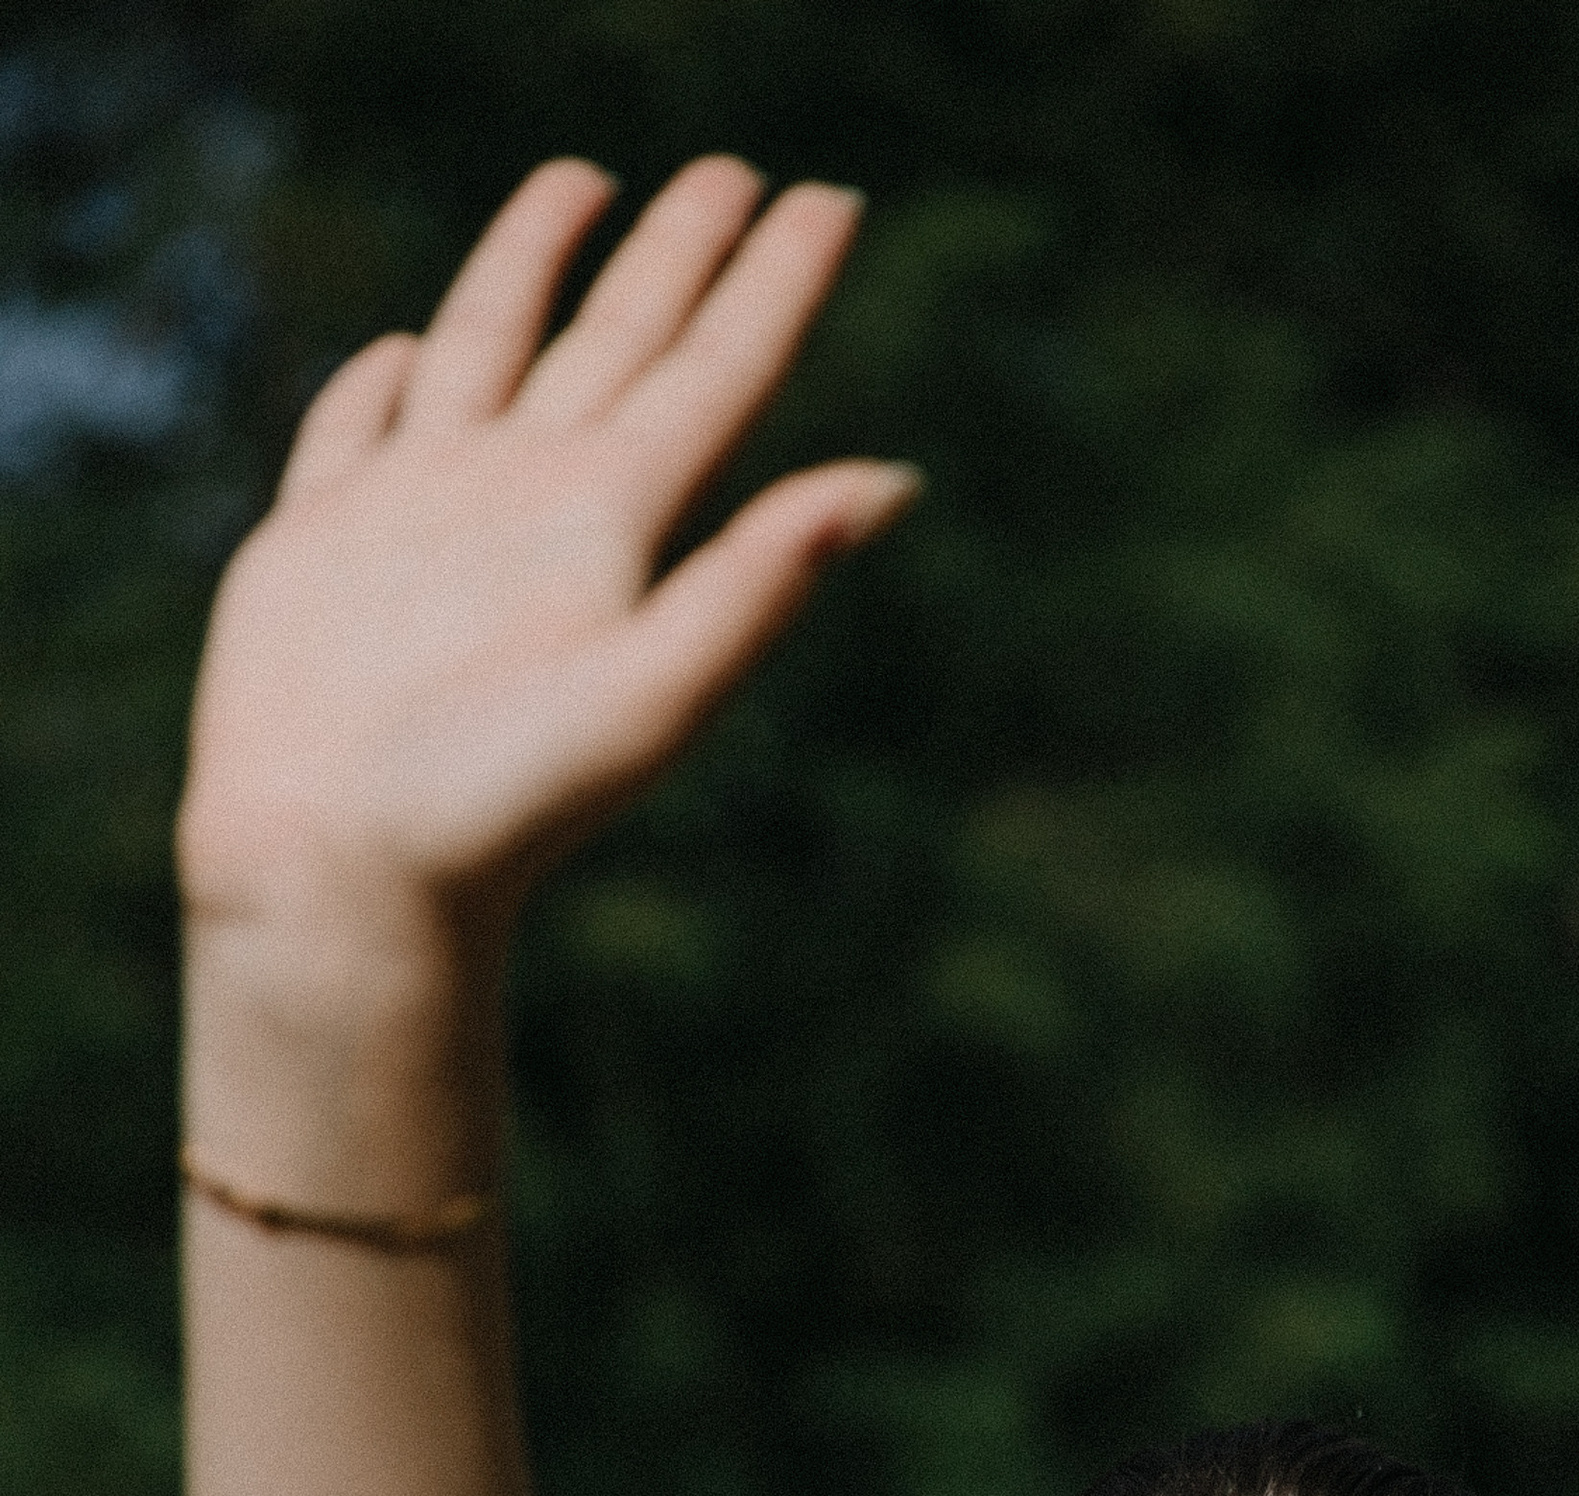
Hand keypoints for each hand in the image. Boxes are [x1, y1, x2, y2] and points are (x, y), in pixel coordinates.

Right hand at [177, 156, 914, 947]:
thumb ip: (759, 582)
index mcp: (613, 524)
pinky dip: (386, 380)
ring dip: (538, 267)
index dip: (775, 284)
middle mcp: (530, 502)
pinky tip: (408, 351)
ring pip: (495, 347)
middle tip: (734, 172)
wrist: (344, 875)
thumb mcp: (651, 690)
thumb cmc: (496, 804)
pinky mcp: (322, 541)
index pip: (719, 373)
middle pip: (622, 340)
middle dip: (678, 253)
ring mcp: (424, 515)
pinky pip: (361, 429)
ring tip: (586, 185)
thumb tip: (892, 482)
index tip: (832, 201)